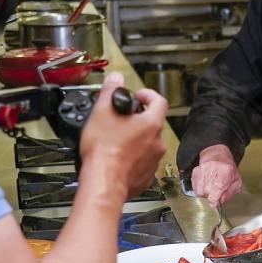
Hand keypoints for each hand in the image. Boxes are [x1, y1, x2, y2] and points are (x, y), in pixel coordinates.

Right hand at [80, 72, 167, 197]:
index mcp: (151, 124)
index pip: (159, 101)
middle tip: (121, 119)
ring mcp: (154, 161)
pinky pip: (142, 162)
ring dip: (136, 139)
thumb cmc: (104, 151)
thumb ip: (110, 91)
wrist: (103, 183)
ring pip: (148, 143)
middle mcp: (158, 142)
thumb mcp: (102, 112)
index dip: (148, 95)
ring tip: (116, 139)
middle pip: (152, 123)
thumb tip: (116, 79)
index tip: (138, 96)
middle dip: (138, 119)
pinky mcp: (146, 177)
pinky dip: (133, 158)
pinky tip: (118, 158)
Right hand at [190, 144, 242, 206]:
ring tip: (211, 187)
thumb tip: (221, 200)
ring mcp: (202, 169)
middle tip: (216, 192)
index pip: (218, 187)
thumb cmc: (228, 169)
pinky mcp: (195, 171)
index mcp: (226, 170)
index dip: (215, 199)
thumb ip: (230, 192)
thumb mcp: (236, 181)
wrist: (217, 155)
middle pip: (207, 191)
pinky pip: (195, 187)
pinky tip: (205, 185)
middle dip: (211, 195)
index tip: (216, 203)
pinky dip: (199, 189)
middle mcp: (213, 168)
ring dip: (205, 193)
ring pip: (199, 190)